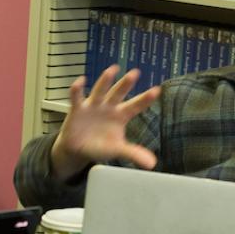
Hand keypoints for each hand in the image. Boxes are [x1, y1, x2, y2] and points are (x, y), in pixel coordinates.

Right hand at [50, 65, 159, 180]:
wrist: (77, 149)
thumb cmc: (99, 146)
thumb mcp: (117, 150)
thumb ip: (133, 154)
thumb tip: (152, 164)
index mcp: (120, 116)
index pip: (135, 106)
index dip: (145, 99)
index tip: (157, 90)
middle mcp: (108, 107)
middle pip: (118, 93)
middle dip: (126, 84)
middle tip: (135, 73)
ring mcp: (93, 106)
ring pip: (100, 90)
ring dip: (105, 80)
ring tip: (112, 69)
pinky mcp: (77, 109)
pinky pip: (77, 97)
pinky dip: (77, 89)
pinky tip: (81, 81)